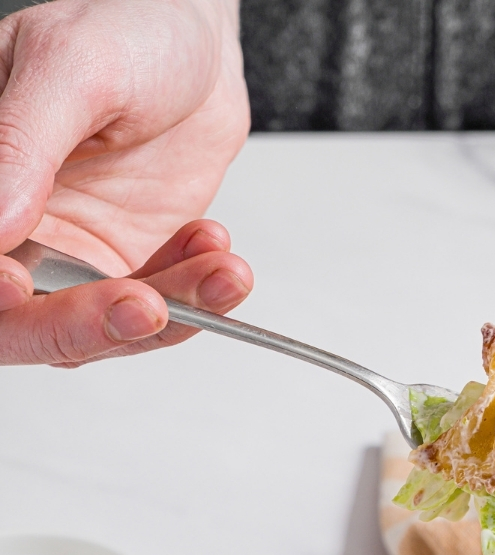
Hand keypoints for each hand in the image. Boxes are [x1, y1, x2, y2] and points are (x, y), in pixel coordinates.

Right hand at [0, 0, 251, 364]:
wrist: (194, 39)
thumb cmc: (124, 25)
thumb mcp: (69, 67)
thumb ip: (23, 143)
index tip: (21, 286)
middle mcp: (18, 231)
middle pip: (29, 323)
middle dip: (89, 326)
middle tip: (145, 307)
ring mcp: (75, 258)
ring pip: (103, 328)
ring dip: (166, 312)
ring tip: (217, 267)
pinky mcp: (132, 269)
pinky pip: (160, 309)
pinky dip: (196, 296)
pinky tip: (218, 257)